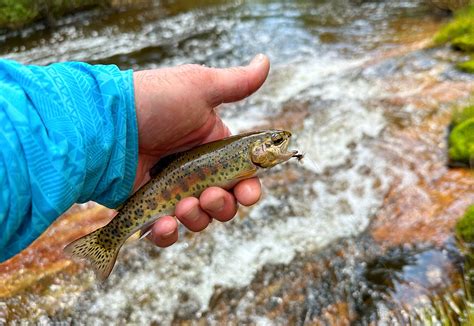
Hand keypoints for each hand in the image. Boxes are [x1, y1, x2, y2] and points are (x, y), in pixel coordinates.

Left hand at [133, 54, 269, 246]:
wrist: (106, 123)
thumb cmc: (156, 102)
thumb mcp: (200, 87)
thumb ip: (238, 83)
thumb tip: (266, 60)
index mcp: (211, 147)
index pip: (241, 176)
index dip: (249, 188)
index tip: (248, 193)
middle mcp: (194, 171)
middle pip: (223, 202)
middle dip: (222, 205)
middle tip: (209, 195)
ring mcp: (170, 190)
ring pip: (198, 220)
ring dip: (197, 218)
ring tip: (182, 205)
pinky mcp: (147, 207)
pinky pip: (165, 230)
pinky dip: (168, 232)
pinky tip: (165, 223)